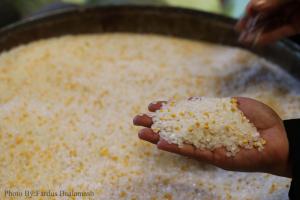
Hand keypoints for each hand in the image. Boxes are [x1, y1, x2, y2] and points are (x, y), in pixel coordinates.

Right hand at [133, 97, 290, 176]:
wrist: (280, 138)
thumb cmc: (260, 121)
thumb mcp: (234, 105)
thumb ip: (213, 105)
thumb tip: (194, 101)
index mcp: (209, 121)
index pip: (184, 115)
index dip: (168, 110)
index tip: (153, 105)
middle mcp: (205, 135)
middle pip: (176, 129)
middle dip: (156, 124)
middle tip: (136, 119)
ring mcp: (209, 147)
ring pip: (179, 142)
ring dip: (159, 137)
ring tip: (140, 132)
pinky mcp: (216, 158)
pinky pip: (193, 153)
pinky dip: (176, 148)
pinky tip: (160, 144)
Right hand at [236, 0, 299, 44]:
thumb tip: (255, 6)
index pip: (263, 0)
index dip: (253, 7)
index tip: (246, 14)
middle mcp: (286, 3)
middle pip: (265, 12)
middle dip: (251, 21)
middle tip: (238, 29)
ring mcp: (293, 13)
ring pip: (272, 23)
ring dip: (257, 32)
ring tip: (244, 40)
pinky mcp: (298, 25)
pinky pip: (282, 31)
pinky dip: (270, 37)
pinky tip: (257, 42)